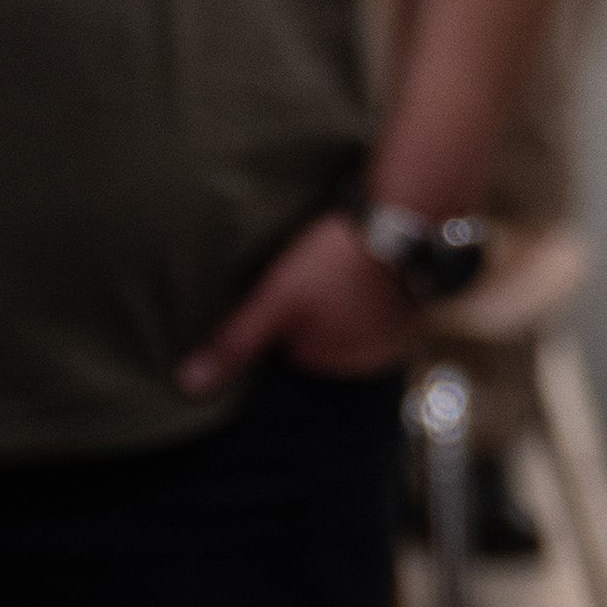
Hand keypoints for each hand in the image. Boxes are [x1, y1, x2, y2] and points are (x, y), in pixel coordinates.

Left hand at [181, 210, 416, 399]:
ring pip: (358, 322)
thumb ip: (234, 344)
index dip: (282, 319)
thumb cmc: (337, 262)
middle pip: (327, 338)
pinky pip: (388, 306)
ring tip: (340, 265)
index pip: (291, 350)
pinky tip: (370, 264)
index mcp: (330, 361)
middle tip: (312, 274)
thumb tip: (188, 385)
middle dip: (319, 314)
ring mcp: (399, 333)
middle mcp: (369, 358)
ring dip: (350, 301)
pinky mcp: (417, 306)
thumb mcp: (274, 300)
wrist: (408, 221)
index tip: (282, 292)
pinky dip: (379, 290)